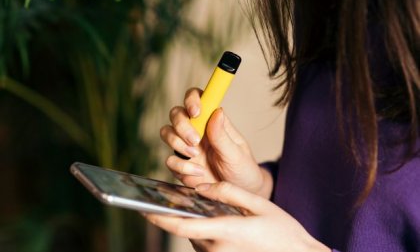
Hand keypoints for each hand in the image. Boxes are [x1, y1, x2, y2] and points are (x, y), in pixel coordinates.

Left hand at [145, 182, 329, 251]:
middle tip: (176, 197)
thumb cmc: (282, 231)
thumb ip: (229, 192)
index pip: (182, 226)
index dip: (159, 218)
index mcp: (226, 231)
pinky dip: (202, 231)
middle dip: (178, 215)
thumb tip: (202, 188)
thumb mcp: (259, 204)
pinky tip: (212, 220)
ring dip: (192, 223)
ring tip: (199, 206)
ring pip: (195, 238)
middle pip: (186, 230)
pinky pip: (205, 245)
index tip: (142, 208)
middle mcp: (218, 249)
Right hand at [160, 88, 271, 197]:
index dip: (192, 99)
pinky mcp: (181, 165)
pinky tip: (198, 174)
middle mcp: (197, 130)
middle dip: (182, 125)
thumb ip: (223, 135)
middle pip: (176, 114)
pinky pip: (169, 160)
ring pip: (167, 133)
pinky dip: (181, 167)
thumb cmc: (242, 169)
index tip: (196, 112)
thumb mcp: (237, 154)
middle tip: (195, 141)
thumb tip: (217, 111)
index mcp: (213, 121)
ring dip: (177, 144)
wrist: (239, 194)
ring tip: (196, 156)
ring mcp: (186, 147)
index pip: (198, 98)